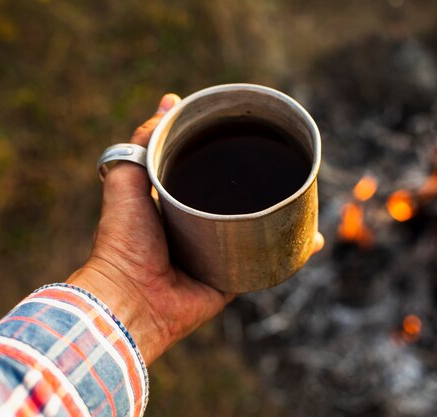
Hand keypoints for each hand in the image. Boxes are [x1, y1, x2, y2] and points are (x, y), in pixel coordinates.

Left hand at [67, 94, 323, 364]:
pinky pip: (266, 262)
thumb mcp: (126, 180)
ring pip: (256, 228)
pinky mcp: (231, 278)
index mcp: (173, 203)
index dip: (220, 152)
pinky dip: (292, 252)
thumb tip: (168, 103)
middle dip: (259, 182)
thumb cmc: (124, 241)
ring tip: (304, 193)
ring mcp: (216, 253)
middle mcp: (197, 227)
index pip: (204, 171)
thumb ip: (141, 144)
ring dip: (281, 214)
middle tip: (282, 160)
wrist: (133, 298)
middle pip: (235, 198)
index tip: (243, 130)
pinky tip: (313, 238)